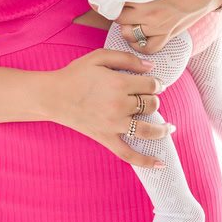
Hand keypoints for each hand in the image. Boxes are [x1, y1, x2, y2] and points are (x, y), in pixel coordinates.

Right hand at [40, 49, 171, 168]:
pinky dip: (145, 161)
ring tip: (169, 128)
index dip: (156, 83)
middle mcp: (119, 105)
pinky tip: (159, 164)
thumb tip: (151, 67)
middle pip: (151, 105)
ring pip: (148, 130)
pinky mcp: (106, 138)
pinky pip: (128, 154)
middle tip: (147, 97)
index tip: (154, 84)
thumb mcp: (99, 57)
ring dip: (162, 129)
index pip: (151, 85)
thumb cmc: (75, 74)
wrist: (53, 96)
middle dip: (153, 100)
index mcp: (119, 84)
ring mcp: (114, 125)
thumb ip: (127, 59)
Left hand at [112, 0, 221, 54]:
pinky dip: (140, 45)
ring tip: (129, 20)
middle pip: (119, 18)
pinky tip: (139, 36)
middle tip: (120, 6)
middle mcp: (150, 12)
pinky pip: (148, 47)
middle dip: (117, 12)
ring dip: (125, 27)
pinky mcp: (169, 34)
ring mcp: (159, 26)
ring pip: (128, 34)